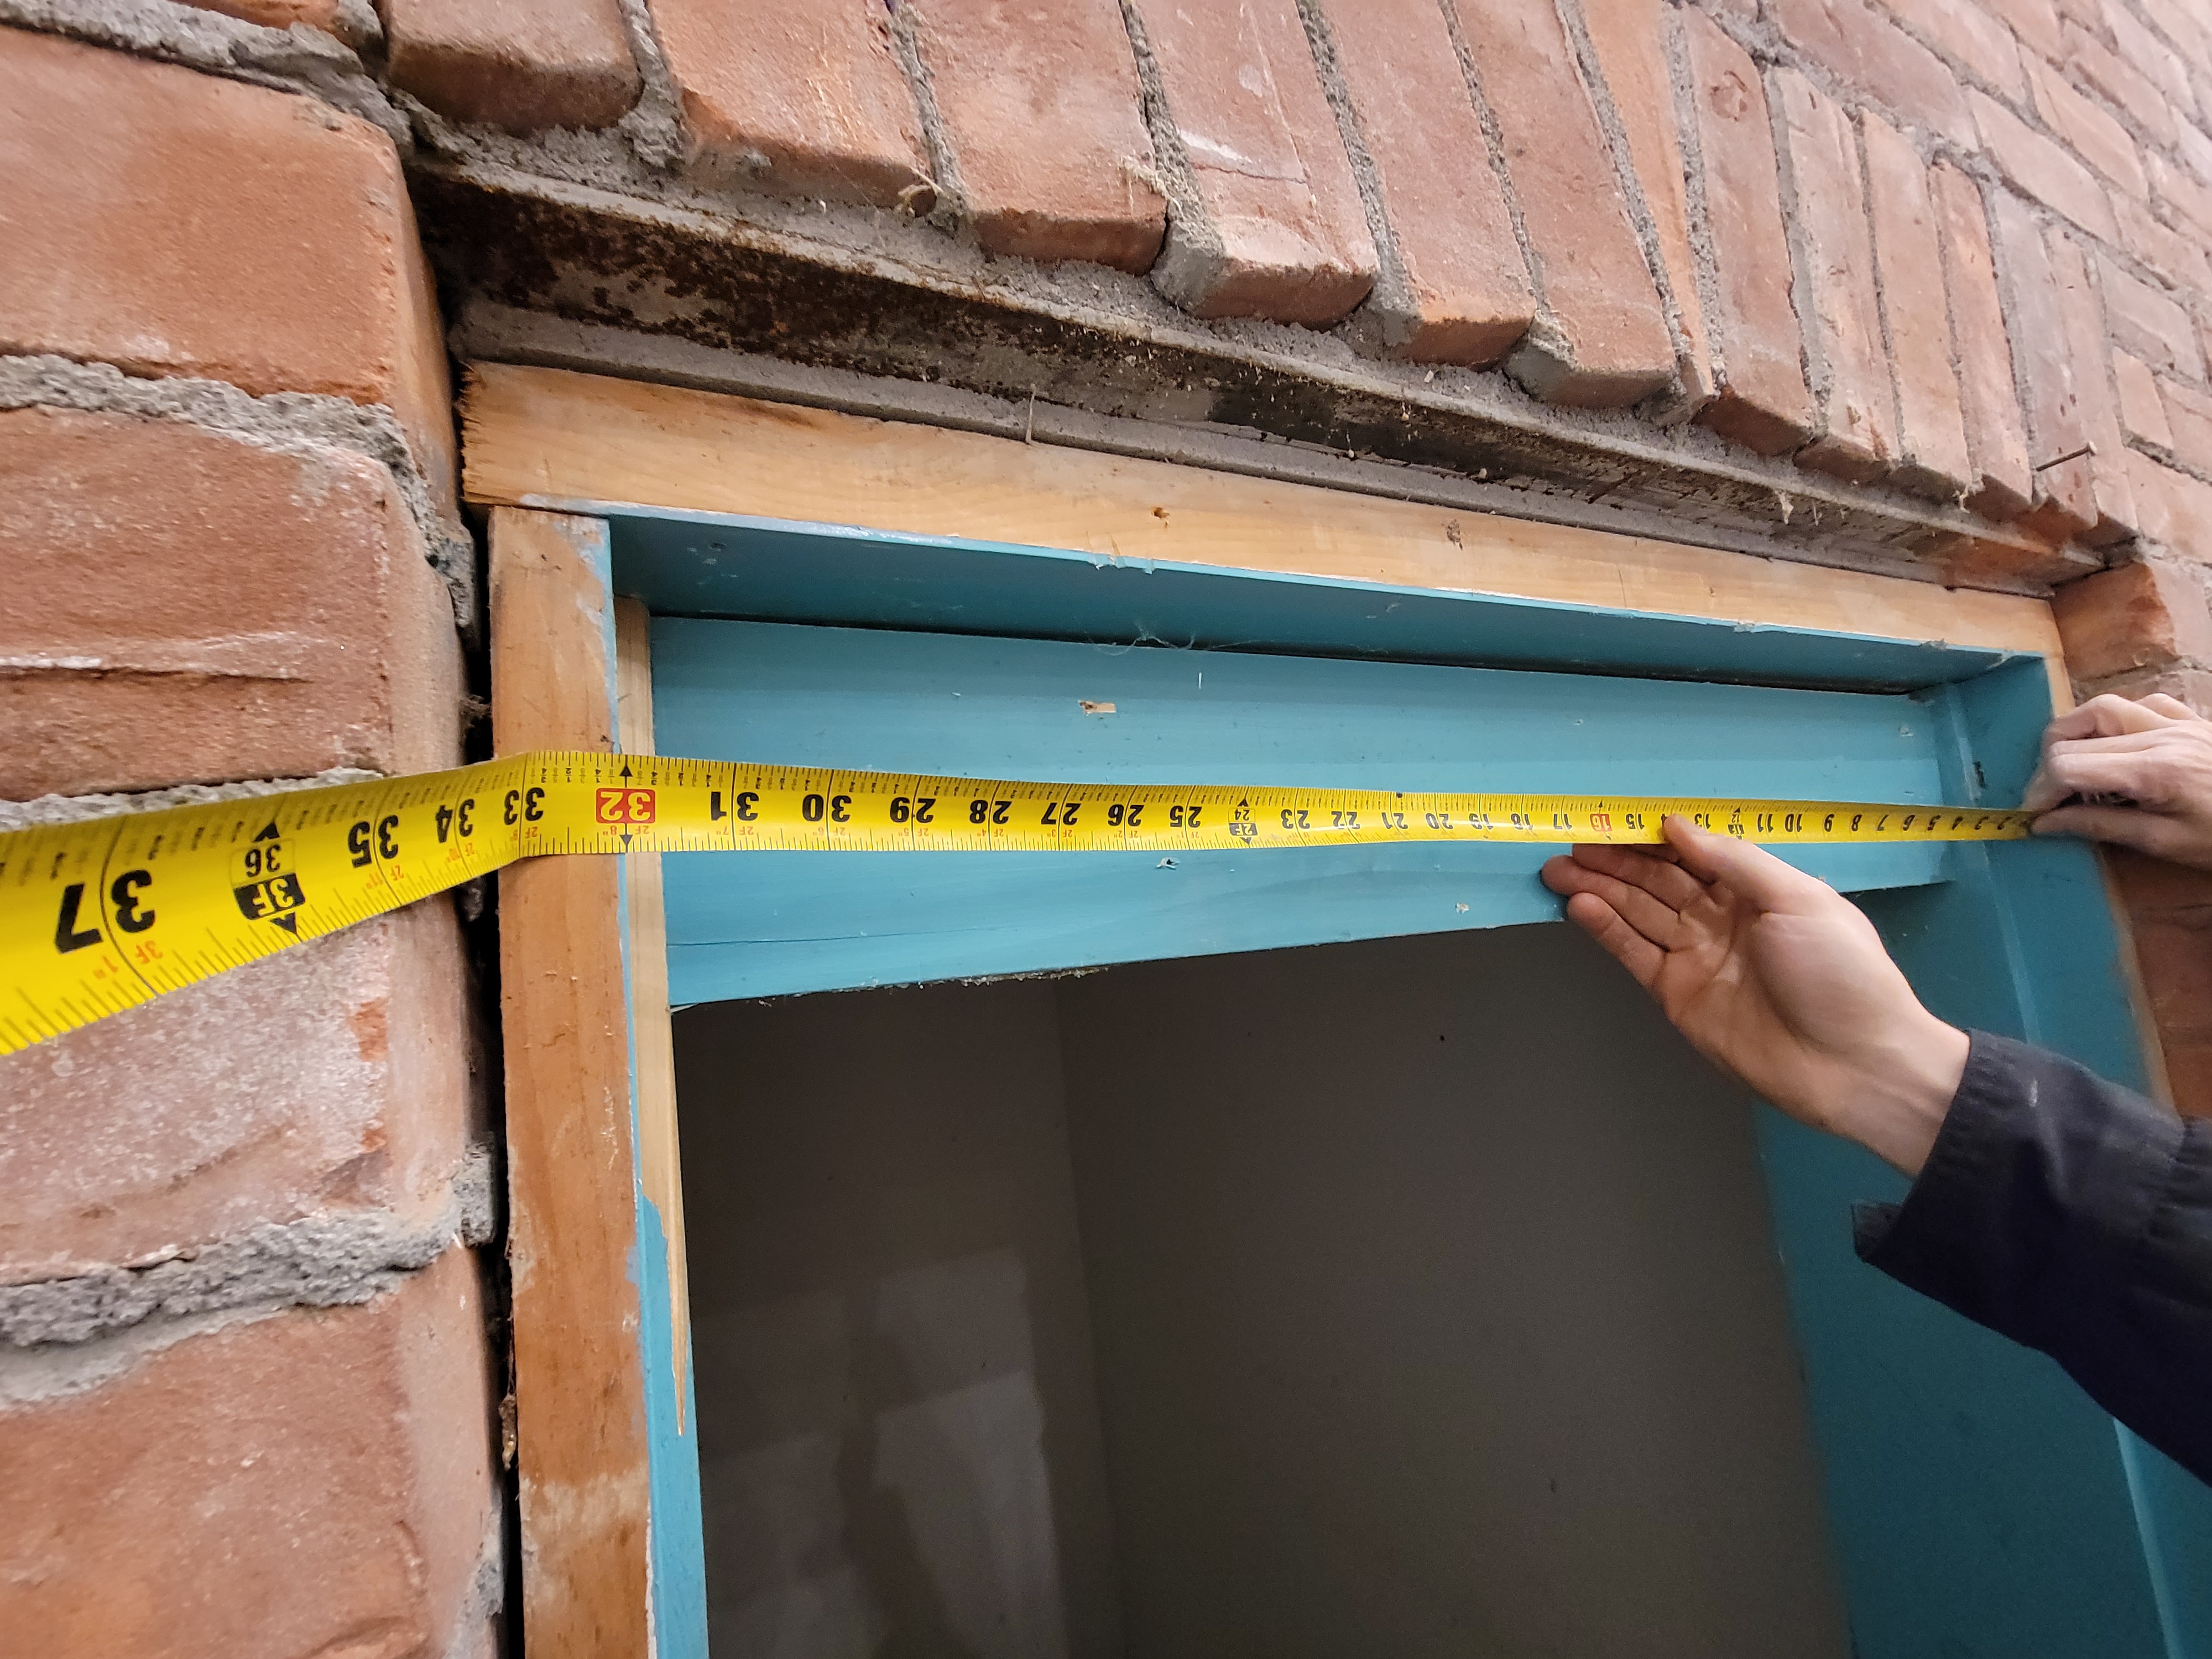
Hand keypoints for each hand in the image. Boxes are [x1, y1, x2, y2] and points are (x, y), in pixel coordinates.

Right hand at [1541, 819, 1966, 1175]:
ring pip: (1638, 914)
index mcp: (1757, 891)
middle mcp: (1722, 920)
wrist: (1853, 1065)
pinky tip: (1581, 907)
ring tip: (1558, 871)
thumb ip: (1734, 861)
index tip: (1612, 820)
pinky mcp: (1677, 996)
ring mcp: (1697, 958)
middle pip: (1657, 881)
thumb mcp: (1799, 898)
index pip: (1692, 854)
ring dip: (1599, 890)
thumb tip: (1677, 826)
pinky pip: (1635, 955)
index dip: (1652, 837)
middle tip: (1569, 847)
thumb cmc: (1839, 973)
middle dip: (1613, 862)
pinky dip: (1607, 931)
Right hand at [2024, 693, 2211, 869]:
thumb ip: (2102, 827)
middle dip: (2049, 770)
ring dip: (2076, 736)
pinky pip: (2145, 703)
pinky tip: (2120, 743)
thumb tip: (2045, 823)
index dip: (2040, 791)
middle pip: (2075, 735)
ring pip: (2103, 708)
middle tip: (2049, 802)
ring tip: (2073, 766)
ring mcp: (2178, 722)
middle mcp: (2160, 735)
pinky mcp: (2194, 720)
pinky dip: (2119, 720)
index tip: (2032, 817)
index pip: (2068, 766)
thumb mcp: (2166, 844)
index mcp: (2153, 771)